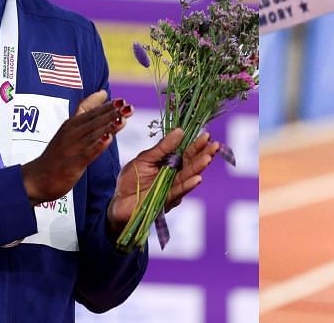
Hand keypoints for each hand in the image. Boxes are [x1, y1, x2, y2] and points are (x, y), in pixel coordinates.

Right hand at [21, 90, 130, 204]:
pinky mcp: (72, 164)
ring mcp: (72, 148)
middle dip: (112, 114)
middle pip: (95, 122)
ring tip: (123, 119)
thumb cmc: (57, 153)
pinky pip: (87, 153)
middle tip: (129, 107)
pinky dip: (97, 146)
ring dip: (108, 127)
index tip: (123, 101)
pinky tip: (108, 140)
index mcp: (72, 124)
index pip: (92, 112)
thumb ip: (86, 110)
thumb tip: (103, 92)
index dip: (108, 107)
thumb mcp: (70, 127)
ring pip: (93, 135)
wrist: (36, 179)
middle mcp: (72, 133)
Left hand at [106, 128, 220, 235]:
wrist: (118, 202)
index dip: (197, 144)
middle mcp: (175, 175)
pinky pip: (178, 191)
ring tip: (208, 158)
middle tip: (214, 145)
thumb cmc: (131, 179)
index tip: (207, 135)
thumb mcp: (145, 158)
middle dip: (204, 154)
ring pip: (188, 177)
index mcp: (170, 163)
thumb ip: (163, 148)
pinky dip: (188, 185)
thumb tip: (180, 131)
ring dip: (199, 168)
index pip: (187, 152)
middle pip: (192, 164)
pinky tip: (198, 178)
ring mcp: (173, 189)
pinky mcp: (167, 201)